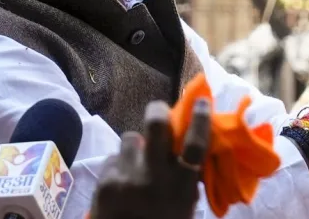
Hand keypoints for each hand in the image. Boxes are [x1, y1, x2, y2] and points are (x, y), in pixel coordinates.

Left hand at [90, 98, 210, 218]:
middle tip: (158, 111)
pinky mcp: (106, 180)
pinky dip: (117, 166)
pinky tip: (119, 182)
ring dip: (134, 148)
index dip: (200, 119)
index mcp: (181, 186)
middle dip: (157, 111)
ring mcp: (129, 176)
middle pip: (157, 126)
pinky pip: (113, 158)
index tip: (202, 102)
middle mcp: (156, 177)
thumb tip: (191, 149)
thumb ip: (187, 180)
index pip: (195, 145)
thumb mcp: (184, 207)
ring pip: (131, 138)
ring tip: (133, 163)